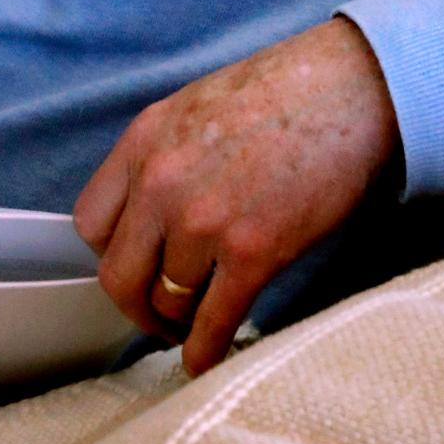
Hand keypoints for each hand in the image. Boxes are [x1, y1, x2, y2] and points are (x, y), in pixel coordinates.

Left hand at [73, 17, 398, 377]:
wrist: (352, 87)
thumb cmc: (284, 92)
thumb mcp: (197, 107)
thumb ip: (164, 157)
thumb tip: (151, 217)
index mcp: (144, 140)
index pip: (91, 222)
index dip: (112, 252)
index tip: (136, 264)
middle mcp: (161, 181)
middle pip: (118, 276)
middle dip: (137, 305)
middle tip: (160, 314)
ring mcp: (204, 219)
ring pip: (167, 303)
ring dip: (181, 321)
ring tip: (200, 320)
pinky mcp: (253, 252)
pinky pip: (212, 323)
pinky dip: (206, 350)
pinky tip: (209, 356)